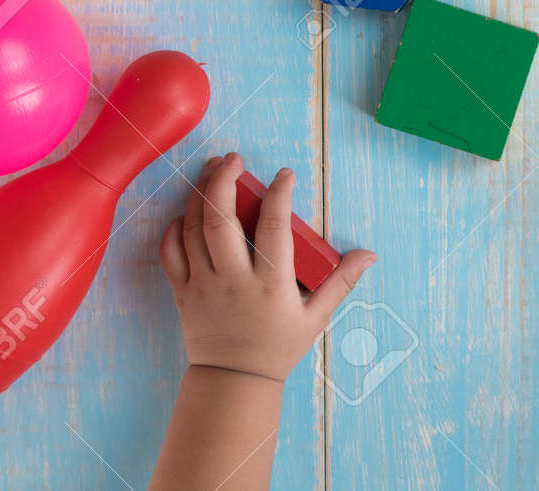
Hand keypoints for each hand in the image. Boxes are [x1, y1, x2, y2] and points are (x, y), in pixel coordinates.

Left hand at [159, 152, 375, 382]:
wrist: (233, 381)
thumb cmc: (278, 346)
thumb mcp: (317, 316)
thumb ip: (341, 281)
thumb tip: (369, 255)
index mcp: (269, 283)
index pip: (273, 227)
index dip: (279, 194)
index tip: (285, 174)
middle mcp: (232, 279)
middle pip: (219, 221)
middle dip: (223, 181)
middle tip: (233, 158)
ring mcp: (203, 285)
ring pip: (193, 230)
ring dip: (200, 194)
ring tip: (212, 170)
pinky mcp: (182, 292)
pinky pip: (170, 253)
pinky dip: (175, 227)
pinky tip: (187, 210)